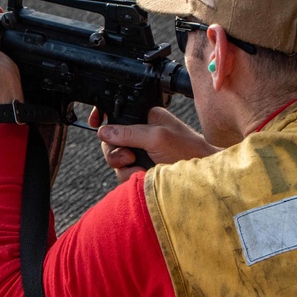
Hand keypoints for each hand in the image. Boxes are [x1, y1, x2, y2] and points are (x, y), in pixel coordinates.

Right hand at [90, 106, 219, 181]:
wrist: (201, 180)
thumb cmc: (189, 153)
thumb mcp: (157, 137)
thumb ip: (129, 132)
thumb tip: (104, 131)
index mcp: (147, 118)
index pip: (118, 115)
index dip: (105, 120)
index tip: (95, 122)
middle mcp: (142, 135)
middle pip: (111, 141)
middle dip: (116, 152)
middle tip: (130, 156)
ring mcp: (141, 154)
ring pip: (115, 161)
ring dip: (125, 168)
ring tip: (141, 169)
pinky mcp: (141, 171)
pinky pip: (122, 175)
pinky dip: (130, 178)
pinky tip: (144, 177)